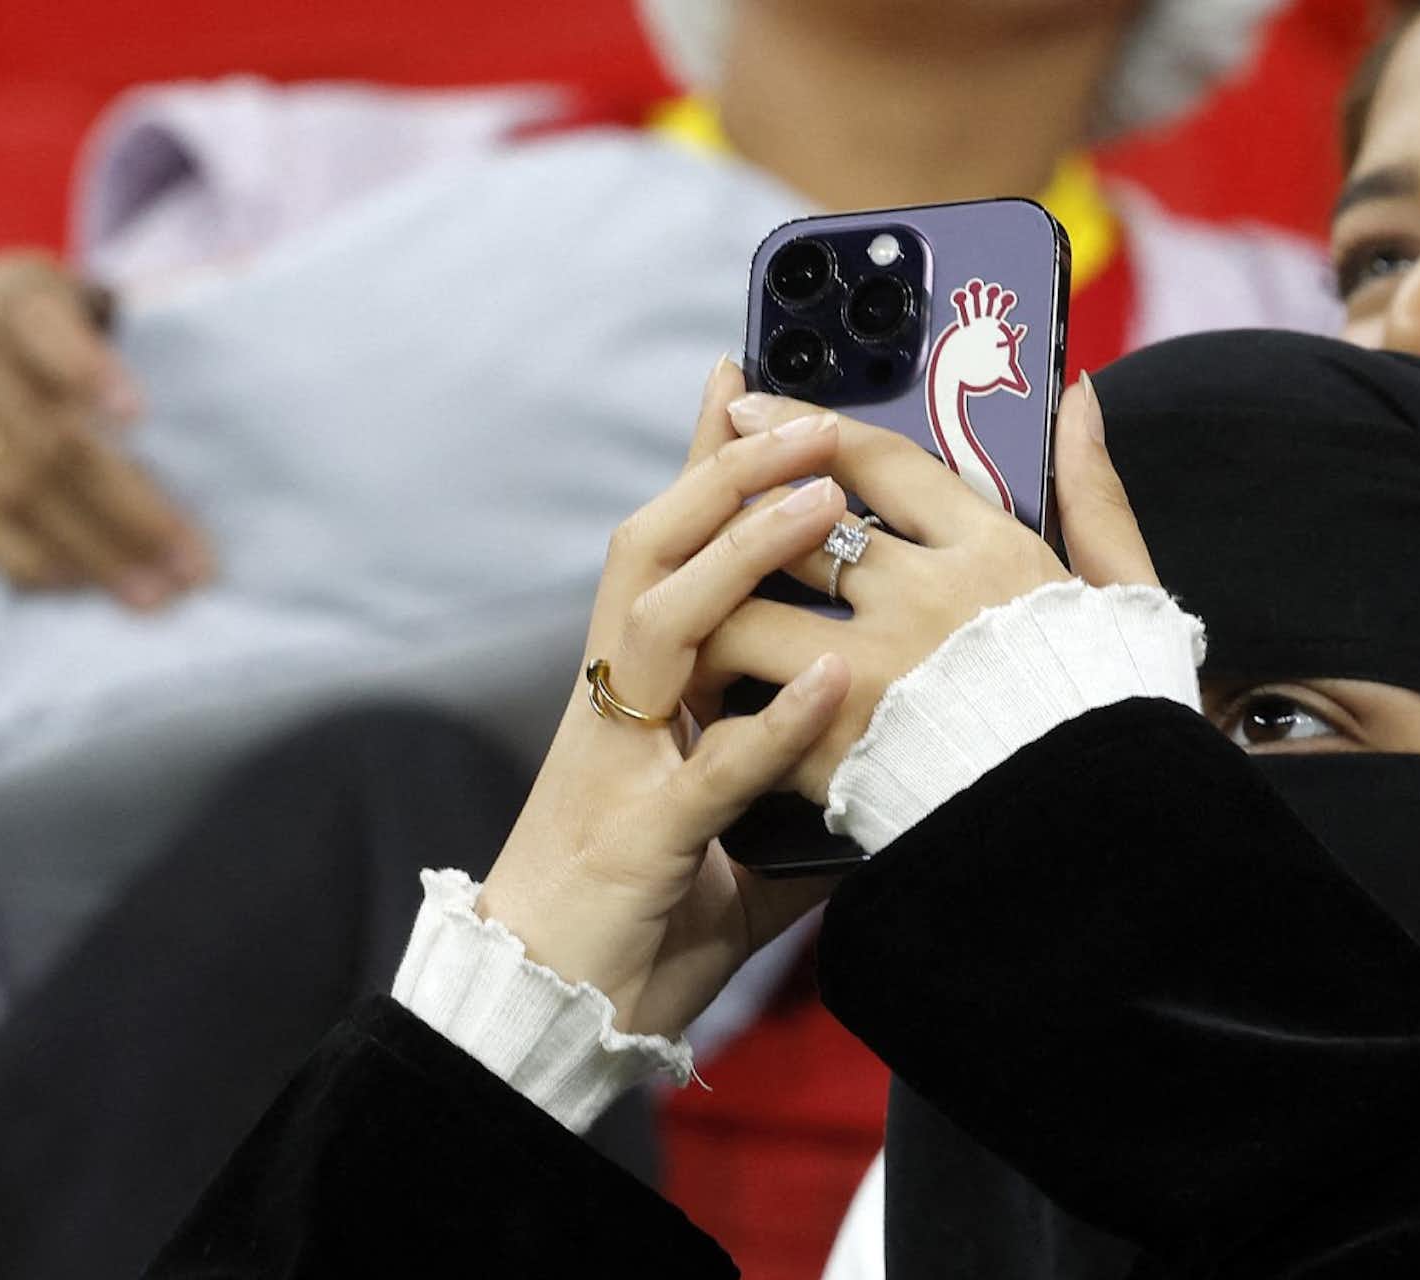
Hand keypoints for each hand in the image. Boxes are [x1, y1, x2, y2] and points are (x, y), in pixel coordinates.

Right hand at [0, 251, 209, 609]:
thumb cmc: (8, 321)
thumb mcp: (44, 293)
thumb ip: (103, 324)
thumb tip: (211, 372)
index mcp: (7, 298)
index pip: (46, 330)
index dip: (88, 370)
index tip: (137, 415)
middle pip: (48, 440)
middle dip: (129, 509)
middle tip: (193, 565)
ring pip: (14, 493)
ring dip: (92, 553)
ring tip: (154, 593)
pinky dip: (30, 558)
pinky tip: (84, 583)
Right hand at [475, 359, 855, 1037]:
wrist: (548, 1010)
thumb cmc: (638, 914)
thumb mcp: (723, 817)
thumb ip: (787, 770)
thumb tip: (871, 742)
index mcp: (639, 686)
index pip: (670, 545)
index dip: (702, 460)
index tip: (745, 377)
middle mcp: (619, 700)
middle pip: (655, 549)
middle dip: (727, 472)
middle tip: (806, 412)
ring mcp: (624, 762)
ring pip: (665, 625)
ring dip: (744, 558)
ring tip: (822, 505)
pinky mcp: (641, 839)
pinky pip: (708, 772)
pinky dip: (767, 727)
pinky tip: (823, 684)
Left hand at [695, 375, 1159, 800]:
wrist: (1101, 834)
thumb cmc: (1114, 714)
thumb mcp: (1123, 592)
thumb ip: (1093, 493)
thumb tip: (1077, 396)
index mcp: (990, 554)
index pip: (879, 462)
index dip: (807, 428)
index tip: (751, 411)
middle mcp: (922, 602)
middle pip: (793, 533)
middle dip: (740, 522)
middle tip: (704, 520)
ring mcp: (872, 677)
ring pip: (747, 619)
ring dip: (718, 616)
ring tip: (701, 621)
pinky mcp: (836, 753)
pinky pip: (750, 716)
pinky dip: (729, 709)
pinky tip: (714, 708)